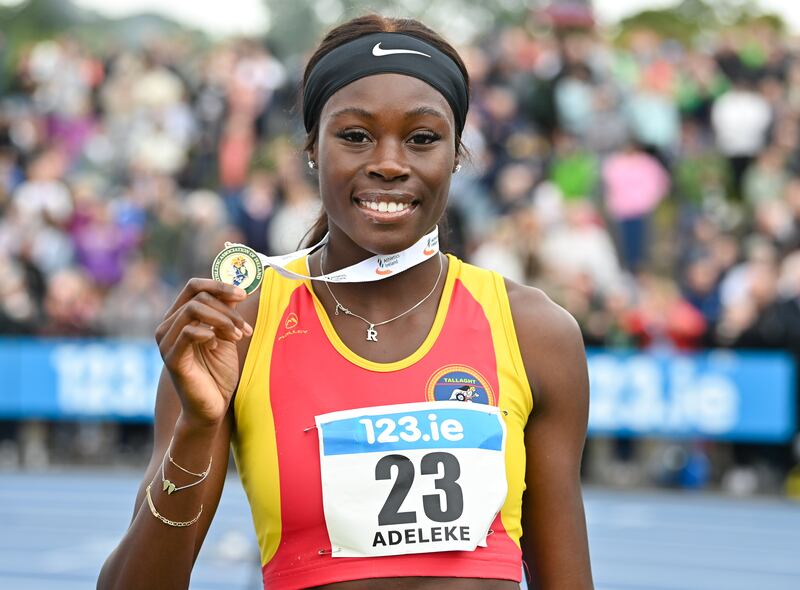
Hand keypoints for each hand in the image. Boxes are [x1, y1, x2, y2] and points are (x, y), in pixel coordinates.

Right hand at [156, 278, 252, 426]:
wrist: (213, 406)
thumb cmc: (218, 372)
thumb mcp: (227, 335)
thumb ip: (227, 313)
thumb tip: (238, 289)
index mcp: (178, 318)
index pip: (194, 286)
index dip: (219, 285)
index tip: (244, 294)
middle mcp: (167, 326)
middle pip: (198, 296)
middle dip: (228, 309)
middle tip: (244, 329)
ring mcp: (166, 342)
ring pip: (194, 310)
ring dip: (223, 320)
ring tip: (237, 337)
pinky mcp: (172, 358)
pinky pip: (188, 332)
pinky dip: (210, 333)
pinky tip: (218, 345)